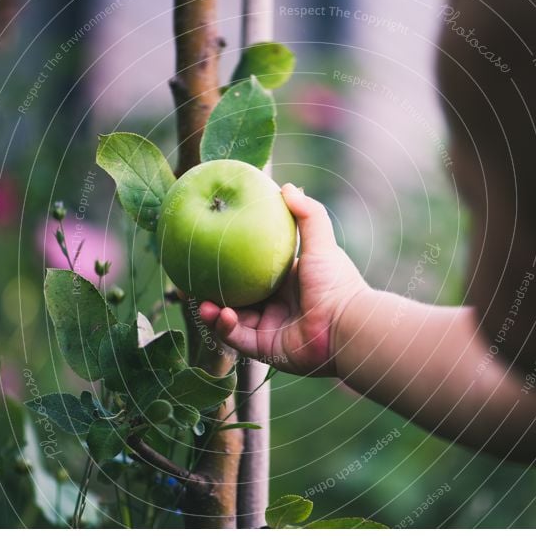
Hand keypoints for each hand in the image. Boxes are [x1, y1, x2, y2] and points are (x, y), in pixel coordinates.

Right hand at [199, 184, 368, 375]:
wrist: (347, 326)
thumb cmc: (336, 284)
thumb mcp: (321, 243)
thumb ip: (307, 214)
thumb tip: (285, 186)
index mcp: (284, 282)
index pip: (248, 272)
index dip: (227, 264)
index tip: (206, 253)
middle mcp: (274, 306)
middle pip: (233, 297)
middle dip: (209, 291)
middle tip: (187, 280)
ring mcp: (269, 329)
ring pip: (229, 320)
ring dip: (211, 310)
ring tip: (198, 300)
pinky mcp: (266, 350)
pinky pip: (238, 339)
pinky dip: (225, 328)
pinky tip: (219, 314)